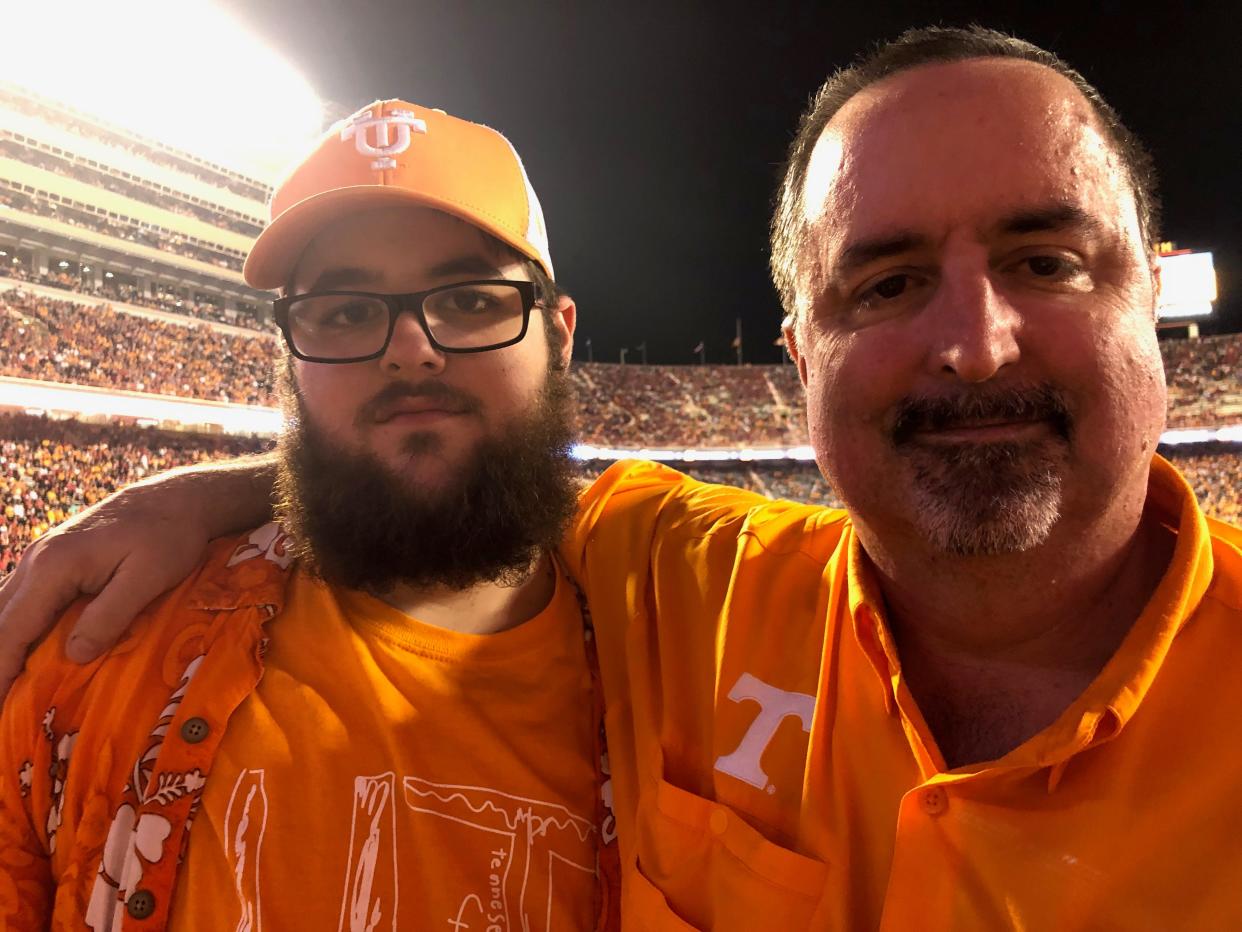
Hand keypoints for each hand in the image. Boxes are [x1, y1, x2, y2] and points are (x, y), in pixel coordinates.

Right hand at [0, 488, 211, 701]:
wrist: (176, 499)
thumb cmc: (168, 536)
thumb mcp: (148, 577)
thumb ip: (110, 615)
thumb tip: (73, 656)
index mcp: (54, 566)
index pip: (12, 629)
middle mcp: (36, 559)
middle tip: (1, 704)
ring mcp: (41, 557)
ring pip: (5, 608)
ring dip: (4, 645)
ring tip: (9, 684)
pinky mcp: (52, 560)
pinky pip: (22, 600)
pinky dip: (17, 628)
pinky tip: (26, 653)